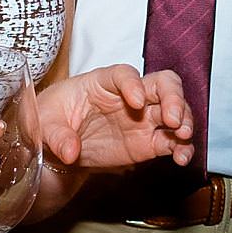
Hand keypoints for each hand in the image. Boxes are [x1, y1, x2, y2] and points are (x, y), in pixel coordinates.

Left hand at [28, 63, 195, 171]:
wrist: (59, 144)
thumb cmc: (53, 119)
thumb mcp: (46, 124)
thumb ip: (58, 136)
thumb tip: (70, 152)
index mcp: (104, 83)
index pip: (125, 74)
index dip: (133, 84)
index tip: (136, 101)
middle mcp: (130, 96)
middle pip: (162, 84)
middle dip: (173, 98)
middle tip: (174, 118)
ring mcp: (144, 119)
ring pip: (175, 110)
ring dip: (185, 121)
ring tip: (183, 137)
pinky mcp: (149, 142)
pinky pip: (172, 141)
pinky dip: (182, 148)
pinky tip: (182, 158)